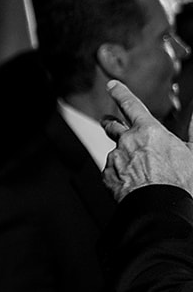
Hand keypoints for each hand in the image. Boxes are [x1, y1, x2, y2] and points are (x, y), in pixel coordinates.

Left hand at [102, 79, 192, 199]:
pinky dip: (120, 173)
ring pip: (116, 152)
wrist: (160, 205)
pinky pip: (112, 170)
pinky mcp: (108, 174)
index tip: (112, 86)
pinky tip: (132, 181)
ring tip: (137, 168)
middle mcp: (127, 141)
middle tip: (107, 120)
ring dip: (123, 155)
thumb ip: (192, 130)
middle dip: (110, 122)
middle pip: (112, 126)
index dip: (120, 93)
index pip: (131, 105)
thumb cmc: (179, 180)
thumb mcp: (192, 151)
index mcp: (148, 131)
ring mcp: (115, 158)